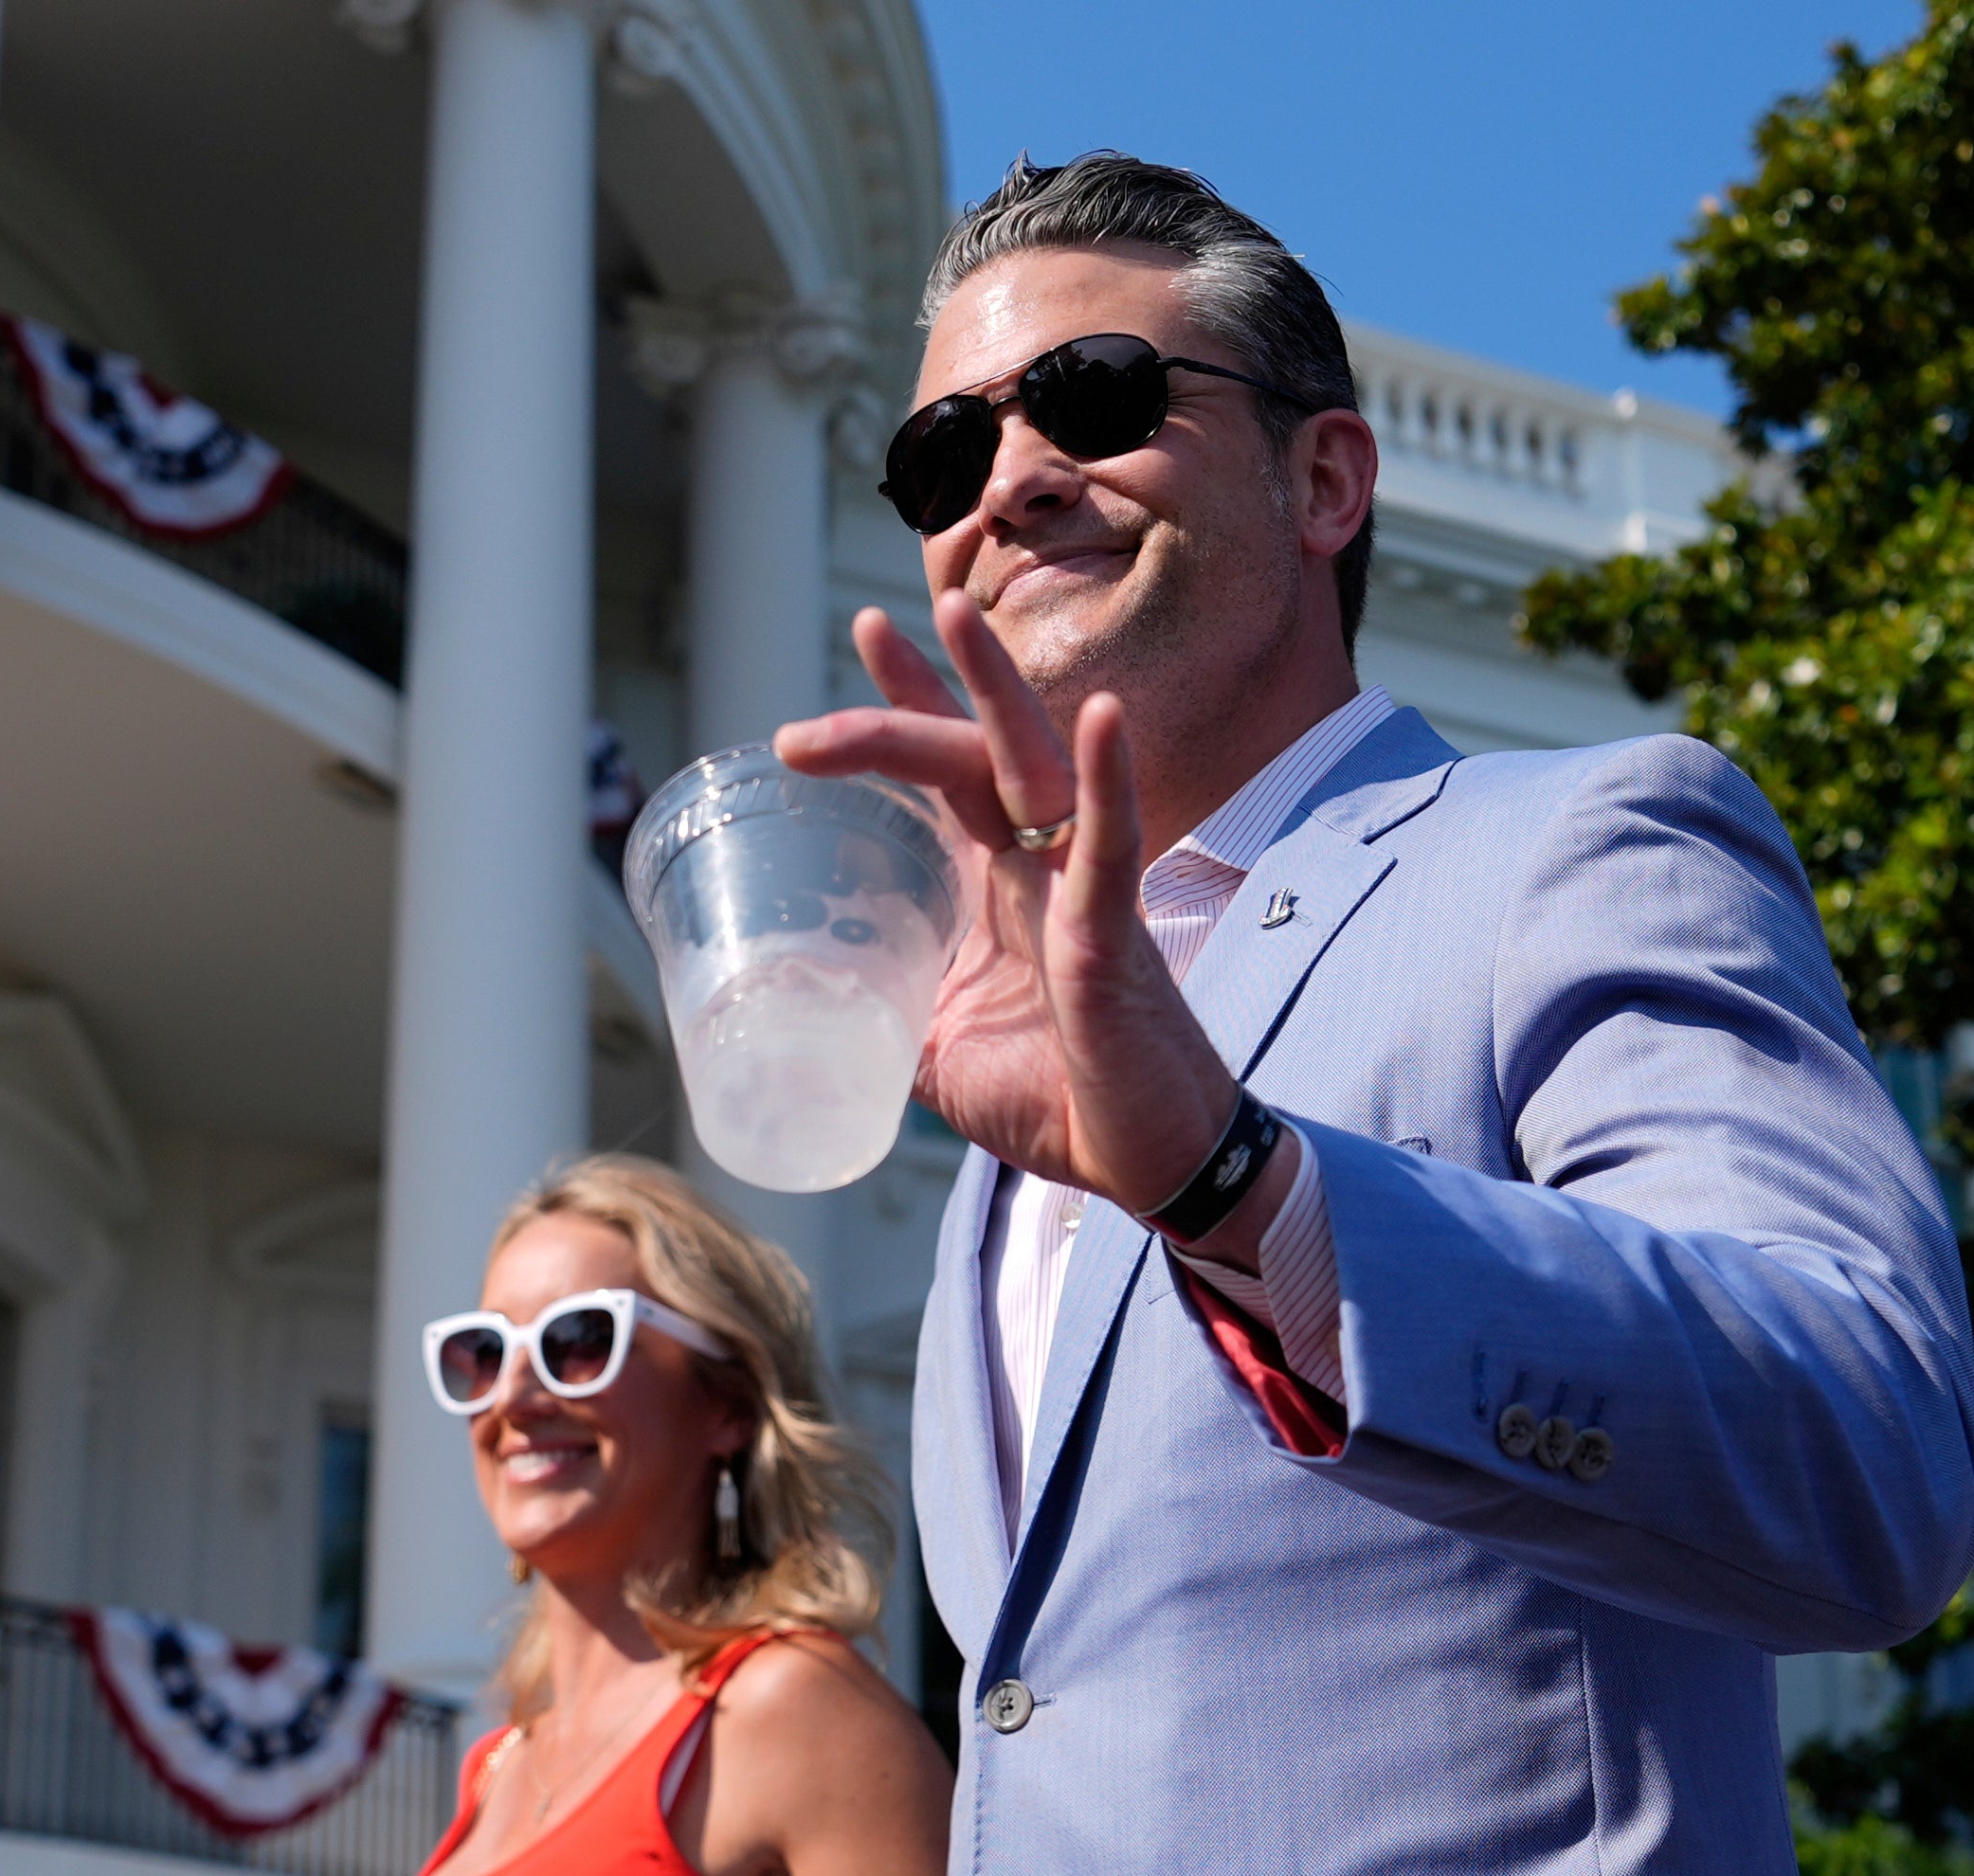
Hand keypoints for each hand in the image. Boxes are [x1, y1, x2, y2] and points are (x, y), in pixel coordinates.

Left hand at [775, 593, 1237, 1212]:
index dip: (909, 701)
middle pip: (974, 751)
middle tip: (855, 633)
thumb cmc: (1066, 1100)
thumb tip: (823, 1010)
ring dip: (996, 689)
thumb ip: (894, 1013)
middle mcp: (1043, 867)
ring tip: (955, 614)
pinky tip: (1103, 718)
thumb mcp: (946, 1053)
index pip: (948, 770)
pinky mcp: (1116, 938)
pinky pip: (1114, 847)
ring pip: (1037, 767)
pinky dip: (1107, 782)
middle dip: (908, 697)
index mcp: (999, 885)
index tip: (868, 630)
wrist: (1150, 1164)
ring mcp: (1082, 893)